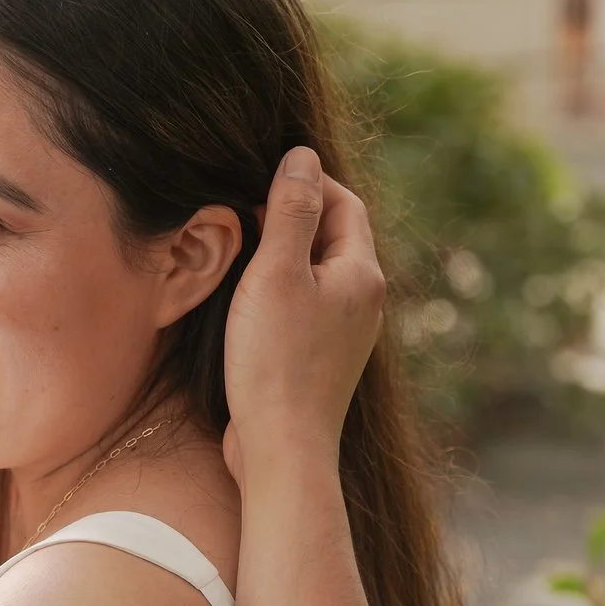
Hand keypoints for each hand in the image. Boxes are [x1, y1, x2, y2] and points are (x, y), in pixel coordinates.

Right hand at [221, 145, 384, 487]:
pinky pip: (306, 304)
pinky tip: (247, 300)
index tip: (259, 177)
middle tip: (243, 208)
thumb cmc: (275, 362)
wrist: (281, 449)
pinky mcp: (322, 358)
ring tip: (241, 250)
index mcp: (362, 273)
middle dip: (292, 215)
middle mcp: (363, 300)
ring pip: (317, 272)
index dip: (305, 182)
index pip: (343, 202)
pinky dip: (280, 289)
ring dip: (283, 254)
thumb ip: (289, 212)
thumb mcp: (276, 274)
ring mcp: (345, 332)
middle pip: (333, 235)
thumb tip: (302, 156)